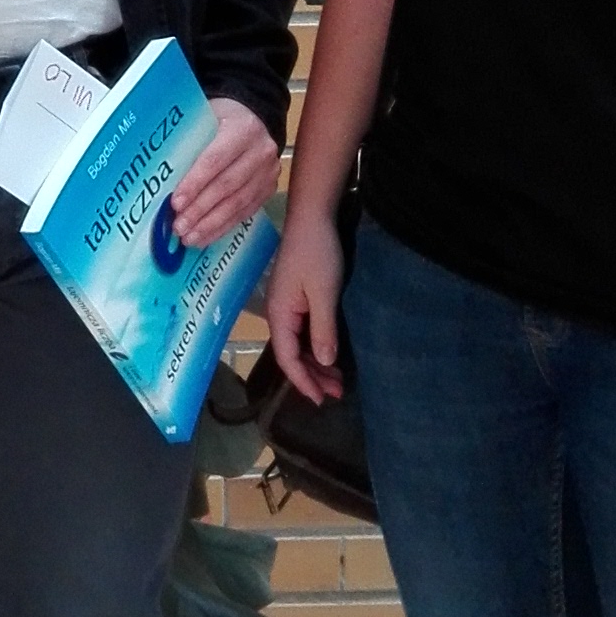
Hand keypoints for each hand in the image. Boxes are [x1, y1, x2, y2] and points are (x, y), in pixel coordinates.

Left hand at [170, 97, 279, 248]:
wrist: (255, 118)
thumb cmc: (221, 118)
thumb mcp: (205, 117)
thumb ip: (186, 139)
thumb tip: (154, 171)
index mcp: (242, 129)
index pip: (215, 160)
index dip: (195, 183)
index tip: (176, 203)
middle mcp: (261, 151)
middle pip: (226, 186)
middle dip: (200, 210)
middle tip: (178, 227)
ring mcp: (268, 172)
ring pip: (238, 203)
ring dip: (211, 224)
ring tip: (189, 238)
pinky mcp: (269, 188)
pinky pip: (245, 212)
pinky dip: (223, 226)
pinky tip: (206, 237)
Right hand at [265, 205, 346, 405]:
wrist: (313, 217)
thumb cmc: (317, 253)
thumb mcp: (324, 293)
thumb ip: (322, 329)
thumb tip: (323, 361)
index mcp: (279, 314)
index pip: (286, 357)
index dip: (303, 381)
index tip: (320, 399)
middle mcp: (278, 313)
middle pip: (291, 354)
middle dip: (312, 376)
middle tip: (337, 393)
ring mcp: (287, 305)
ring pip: (297, 344)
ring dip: (315, 363)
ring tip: (337, 380)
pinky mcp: (297, 297)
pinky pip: (303, 331)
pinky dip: (315, 346)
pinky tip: (329, 353)